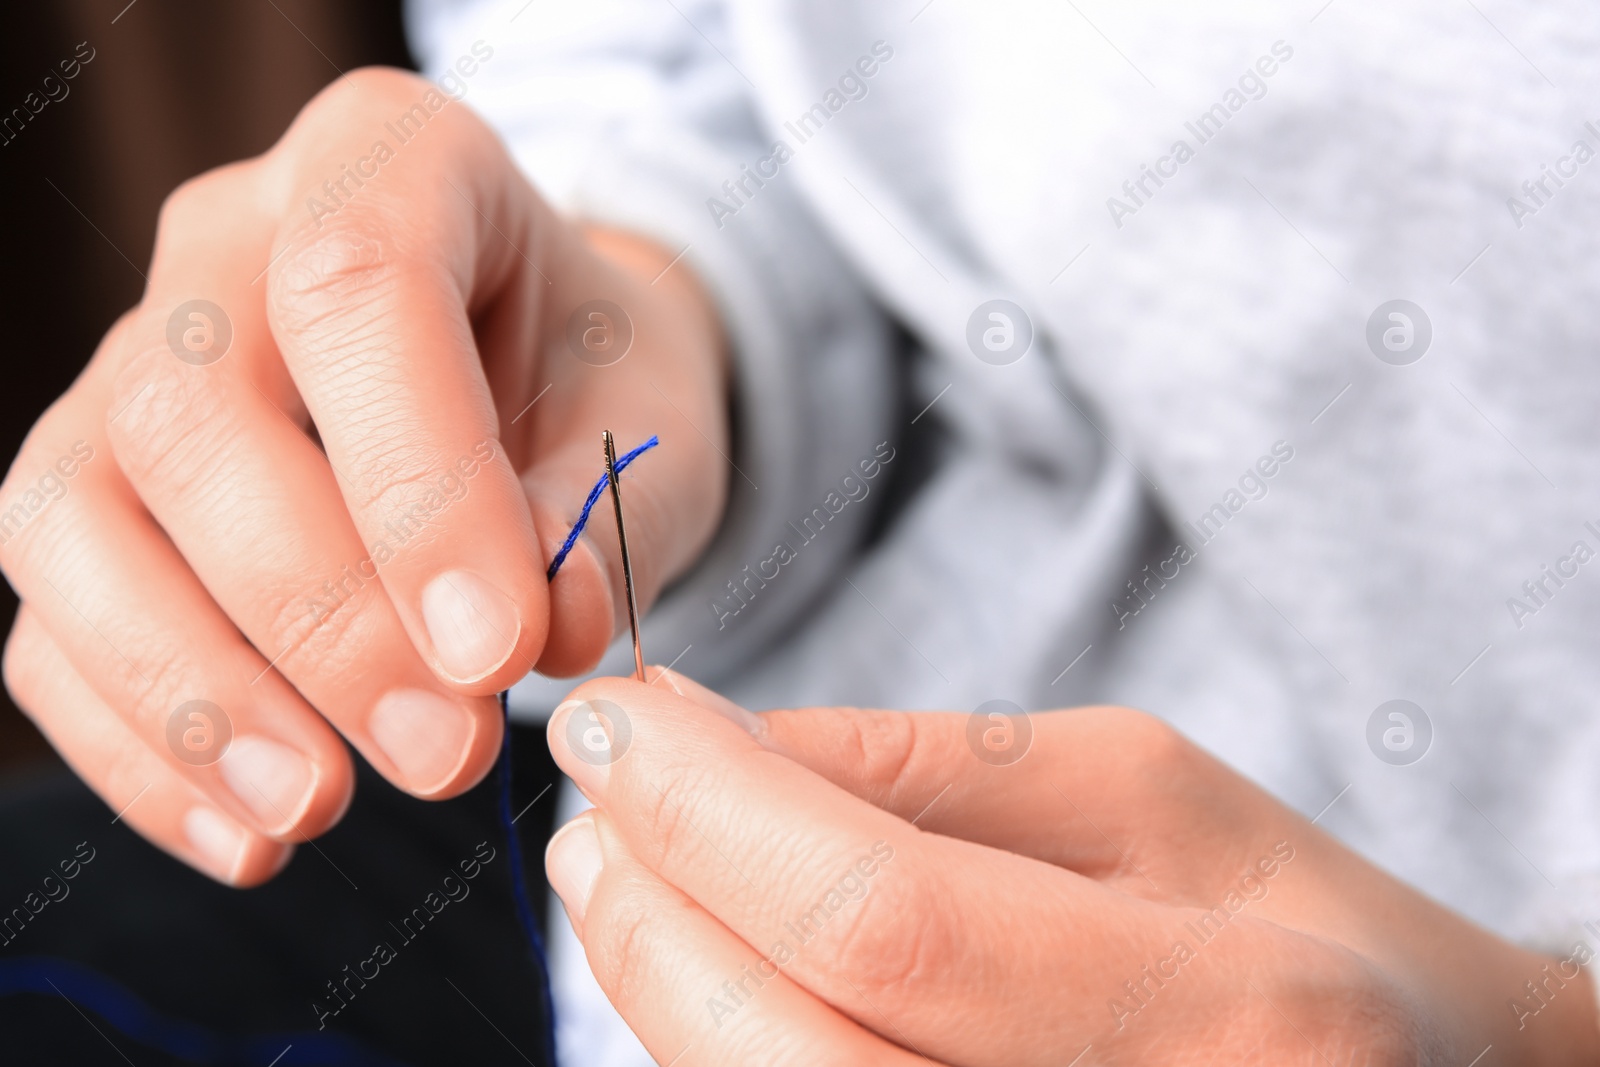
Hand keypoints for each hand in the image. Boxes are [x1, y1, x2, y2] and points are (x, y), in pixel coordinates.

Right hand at [0, 68, 727, 884]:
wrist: (542, 382)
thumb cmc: (601, 385)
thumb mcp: (652, 426)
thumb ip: (605, 516)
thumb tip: (538, 636)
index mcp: (391, 162)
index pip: (356, 289)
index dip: (415, 485)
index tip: (497, 651)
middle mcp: (229, 242)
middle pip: (191, 416)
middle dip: (315, 617)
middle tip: (444, 752)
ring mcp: (135, 363)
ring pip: (73, 517)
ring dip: (189, 695)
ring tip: (317, 809)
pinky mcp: (99, 494)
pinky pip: (53, 619)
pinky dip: (138, 745)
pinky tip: (254, 832)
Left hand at [544, 675, 1599, 1065]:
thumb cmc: (1290, 923)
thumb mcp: (1144, 793)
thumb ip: (924, 769)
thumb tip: (703, 736)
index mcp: (1228, 1012)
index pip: (887, 921)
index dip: (714, 816)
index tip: (616, 722)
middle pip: (795, 1056)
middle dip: (653, 913)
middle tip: (596, 800)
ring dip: (658, 984)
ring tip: (629, 867)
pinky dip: (716, 1046)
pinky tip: (707, 964)